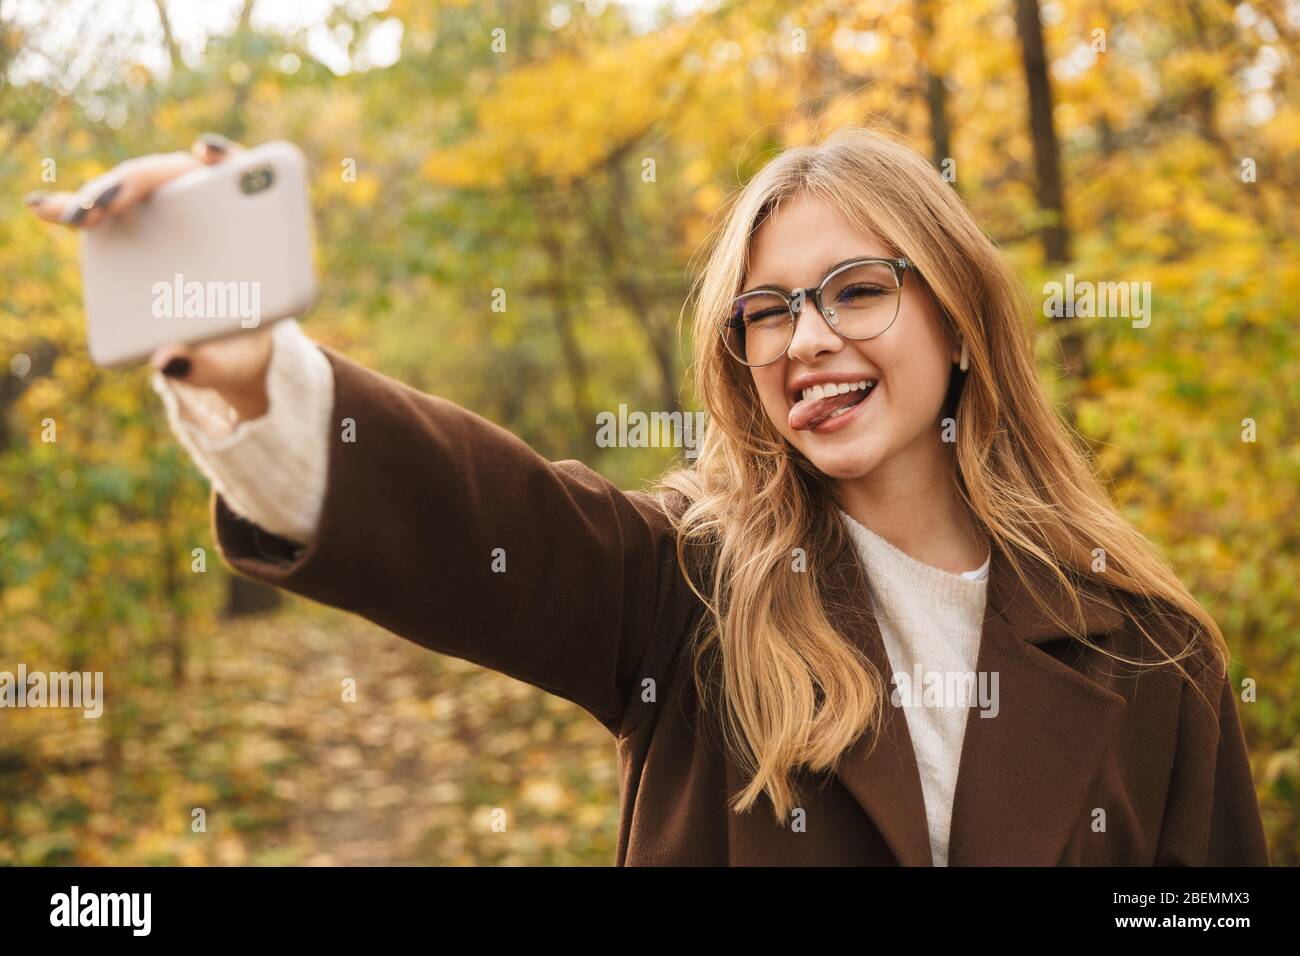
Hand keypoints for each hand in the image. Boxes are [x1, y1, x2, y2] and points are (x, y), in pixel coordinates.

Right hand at [26, 134, 273, 420]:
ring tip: (74, 216)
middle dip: (138, 182)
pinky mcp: (139, 228)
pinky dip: (73, 207)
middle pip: (175, 175)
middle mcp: (209, 207)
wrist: (227, 354)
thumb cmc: (237, 349)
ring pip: (136, 187)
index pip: (242, 175)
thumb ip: (207, 366)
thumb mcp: (230, 363)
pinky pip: (104, 212)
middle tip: (105, 207)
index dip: (226, 157)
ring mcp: (171, 213)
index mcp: (250, 227)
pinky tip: (43, 208)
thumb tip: (167, 362)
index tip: (206, 154)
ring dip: (101, 193)